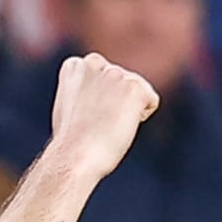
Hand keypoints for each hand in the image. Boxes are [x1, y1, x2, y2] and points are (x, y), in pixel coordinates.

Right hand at [47, 51, 161, 176]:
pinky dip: (139, 118)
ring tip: (105, 127)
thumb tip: (97, 94)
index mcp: (76, 66)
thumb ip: (85, 91)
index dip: (97, 104)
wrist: (74, 158)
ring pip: (136, 92)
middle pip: (121, 83)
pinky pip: (151, 102)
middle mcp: (94, 63)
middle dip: (115, 104)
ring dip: (127, 112)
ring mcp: (115, 73)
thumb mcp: (70, 108)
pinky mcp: (135, 87)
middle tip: (95, 126)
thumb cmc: (71, 145)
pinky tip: (119, 127)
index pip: (102, 78)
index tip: (84, 118)